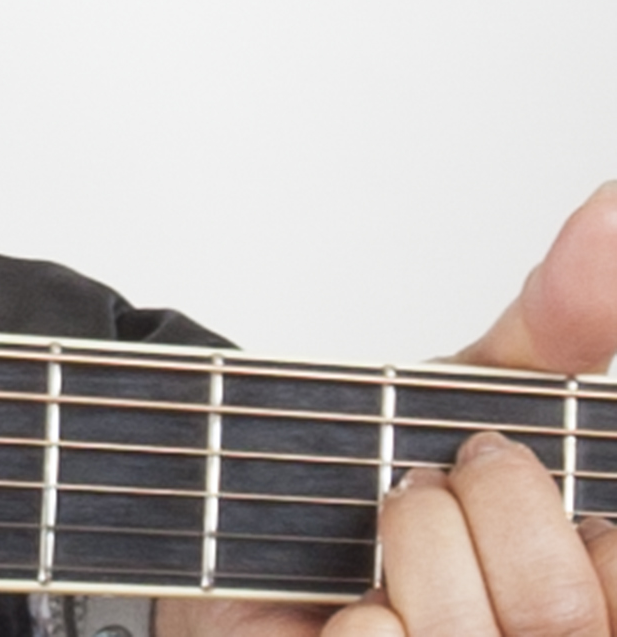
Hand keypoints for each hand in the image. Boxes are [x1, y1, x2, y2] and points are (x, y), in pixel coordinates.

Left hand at [166, 186, 616, 636]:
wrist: (227, 536)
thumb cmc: (370, 483)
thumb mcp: (478, 396)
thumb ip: (559, 322)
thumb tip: (611, 211)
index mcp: (601, 593)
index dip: (555, 510)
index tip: (491, 465)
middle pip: (558, 602)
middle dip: (465, 514)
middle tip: (412, 494)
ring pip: (464, 630)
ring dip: (396, 557)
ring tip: (372, 548)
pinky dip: (344, 621)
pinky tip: (339, 612)